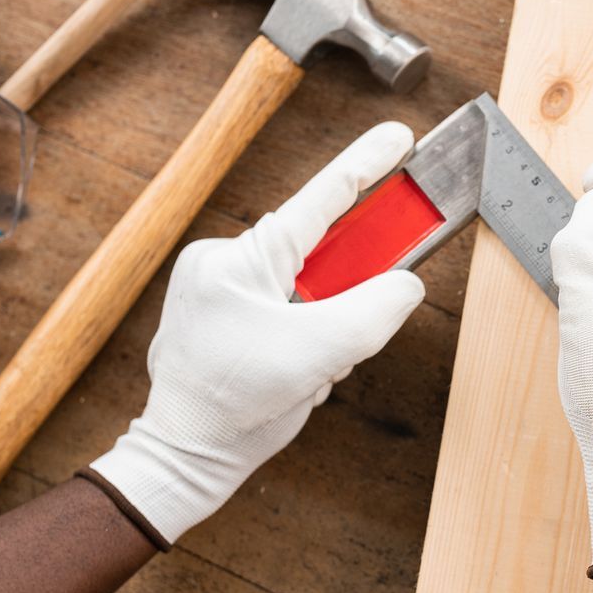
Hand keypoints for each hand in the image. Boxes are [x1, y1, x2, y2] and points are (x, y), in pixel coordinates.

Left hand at [89, 122, 425, 543]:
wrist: (187, 454)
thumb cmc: (233, 404)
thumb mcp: (318, 354)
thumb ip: (372, 311)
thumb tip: (405, 285)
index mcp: (239, 259)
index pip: (318, 200)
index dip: (365, 166)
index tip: (400, 138)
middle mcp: (226, 263)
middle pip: (319, 256)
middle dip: (341, 304)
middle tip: (338, 344)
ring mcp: (222, 289)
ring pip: (309, 291)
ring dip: (323, 333)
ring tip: (300, 376)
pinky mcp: (225, 315)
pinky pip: (290, 312)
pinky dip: (306, 343)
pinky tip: (289, 378)